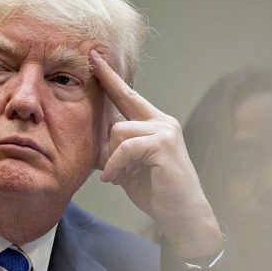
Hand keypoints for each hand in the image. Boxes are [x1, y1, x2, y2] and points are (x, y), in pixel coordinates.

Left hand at [90, 50, 223, 258]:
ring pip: (118, 131)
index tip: (94, 56)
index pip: (127, 94)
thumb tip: (90, 135)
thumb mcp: (128, 164)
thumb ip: (114, 146)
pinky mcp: (163, 144)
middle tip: (111, 167)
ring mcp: (165, 130)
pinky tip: (116, 178)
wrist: (181, 214)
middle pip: (117, 116)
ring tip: (120, 177)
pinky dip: (116, 164)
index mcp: (154, 123)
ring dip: (113, 159)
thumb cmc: (155, 190)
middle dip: (107, 144)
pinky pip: (125, 146)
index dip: (110, 76)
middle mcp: (162, 121)